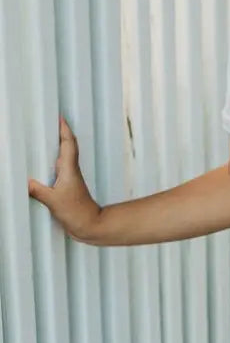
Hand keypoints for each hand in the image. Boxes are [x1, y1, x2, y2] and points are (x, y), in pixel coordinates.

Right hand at [27, 117, 101, 241]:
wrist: (90, 225)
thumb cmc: (77, 213)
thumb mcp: (54, 201)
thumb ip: (38, 191)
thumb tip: (25, 181)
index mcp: (69, 170)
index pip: (68, 144)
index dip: (65, 130)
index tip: (60, 117)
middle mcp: (71, 171)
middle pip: (67, 146)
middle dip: (61, 132)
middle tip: (51, 121)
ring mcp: (70, 178)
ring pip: (64, 156)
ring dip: (58, 144)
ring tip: (47, 136)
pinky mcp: (67, 187)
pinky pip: (60, 167)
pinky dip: (54, 160)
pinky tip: (46, 162)